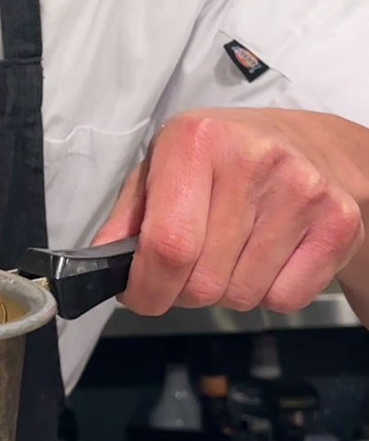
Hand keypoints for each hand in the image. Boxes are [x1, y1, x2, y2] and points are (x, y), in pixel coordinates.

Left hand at [93, 107, 365, 313]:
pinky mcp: (339, 222)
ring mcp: (302, 190)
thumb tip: (102, 268)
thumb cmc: (224, 159)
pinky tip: (270, 254)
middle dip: (184, 291)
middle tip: (191, 265)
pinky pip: (285, 299)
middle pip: (202, 282)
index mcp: (196, 141)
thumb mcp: (164, 167)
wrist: (311, 145)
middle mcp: (252, 159)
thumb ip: (128, 218)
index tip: (140, 295)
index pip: (167, 244)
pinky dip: (270, 292)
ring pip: (242, 296)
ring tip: (234, 250)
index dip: (147, 288)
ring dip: (227, 290)